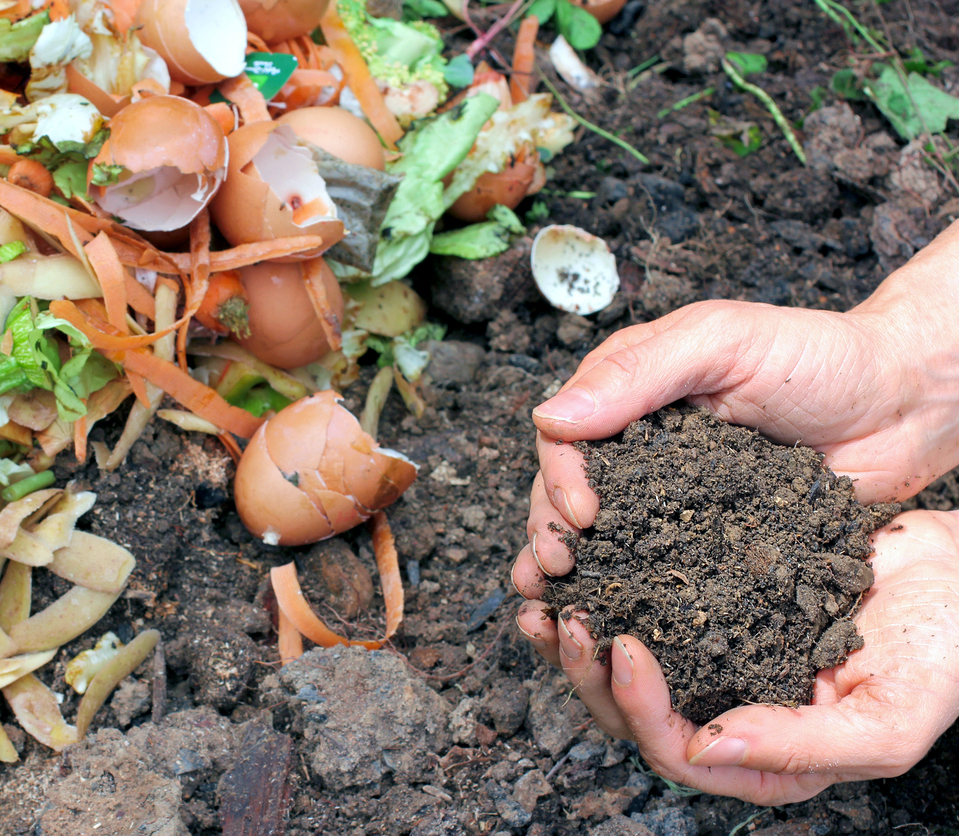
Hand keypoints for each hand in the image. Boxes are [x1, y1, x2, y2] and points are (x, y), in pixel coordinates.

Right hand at [516, 221, 958, 587]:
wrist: (902, 405)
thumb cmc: (819, 356)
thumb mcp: (723, 342)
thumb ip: (637, 373)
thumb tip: (549, 417)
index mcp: (632, 392)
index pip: (567, 436)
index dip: (560, 477)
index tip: (581, 515)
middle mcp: (642, 446)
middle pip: (571, 490)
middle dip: (552, 530)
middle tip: (556, 570)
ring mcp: (674, 495)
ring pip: (606, 535)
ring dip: (575, 569)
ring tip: (556, 606)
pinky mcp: (708, 537)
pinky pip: (660, 565)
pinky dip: (629, 591)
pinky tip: (611, 619)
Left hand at [516, 510, 958, 804]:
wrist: (955, 572)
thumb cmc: (940, 650)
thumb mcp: (888, 717)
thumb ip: (802, 747)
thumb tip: (704, 747)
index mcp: (766, 755)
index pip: (678, 751)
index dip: (640, 708)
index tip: (623, 645)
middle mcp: (730, 707)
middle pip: (634, 712)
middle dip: (589, 671)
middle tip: (566, 617)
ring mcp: (717, 652)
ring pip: (626, 660)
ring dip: (579, 634)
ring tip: (546, 595)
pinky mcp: (711, 600)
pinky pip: (645, 599)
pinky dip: (607, 584)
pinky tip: (581, 560)